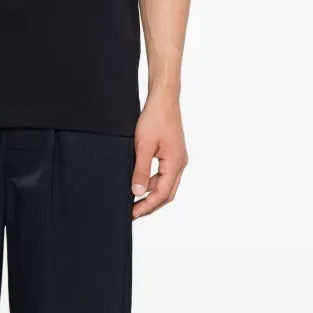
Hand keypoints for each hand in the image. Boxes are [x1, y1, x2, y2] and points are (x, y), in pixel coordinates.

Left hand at [132, 96, 187, 219]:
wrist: (163, 99)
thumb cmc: (155, 118)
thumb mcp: (143, 146)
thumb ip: (141, 170)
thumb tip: (137, 192)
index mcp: (175, 163)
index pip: (162, 194)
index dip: (147, 206)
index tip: (133, 213)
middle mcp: (180, 163)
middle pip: (167, 193)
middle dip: (150, 205)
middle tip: (133, 213)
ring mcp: (178, 159)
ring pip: (165, 184)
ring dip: (151, 193)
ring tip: (133, 199)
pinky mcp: (173, 154)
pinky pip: (164, 174)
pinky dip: (152, 182)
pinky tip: (140, 182)